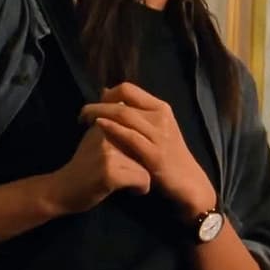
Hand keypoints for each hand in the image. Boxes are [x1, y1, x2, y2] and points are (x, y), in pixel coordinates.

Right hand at [44, 124, 150, 214]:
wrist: (60, 189)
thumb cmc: (83, 164)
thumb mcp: (94, 136)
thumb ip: (112, 123)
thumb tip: (125, 105)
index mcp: (106, 122)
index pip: (139, 129)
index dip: (140, 147)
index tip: (131, 157)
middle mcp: (108, 133)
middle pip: (145, 146)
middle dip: (145, 160)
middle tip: (132, 171)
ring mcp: (109, 153)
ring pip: (146, 163)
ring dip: (142, 175)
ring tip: (129, 181)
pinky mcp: (111, 172)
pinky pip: (143, 178)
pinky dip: (140, 188)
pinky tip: (131, 190)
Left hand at [81, 82, 216, 220]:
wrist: (187, 180)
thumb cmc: (167, 155)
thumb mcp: (154, 129)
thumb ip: (134, 113)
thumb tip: (105, 94)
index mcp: (160, 108)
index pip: (128, 89)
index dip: (107, 94)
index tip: (96, 105)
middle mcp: (161, 116)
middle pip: (123, 100)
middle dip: (98, 104)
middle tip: (82, 113)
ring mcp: (158, 134)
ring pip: (124, 114)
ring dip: (99, 113)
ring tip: (83, 119)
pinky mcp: (154, 153)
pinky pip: (129, 135)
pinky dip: (111, 128)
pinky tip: (98, 126)